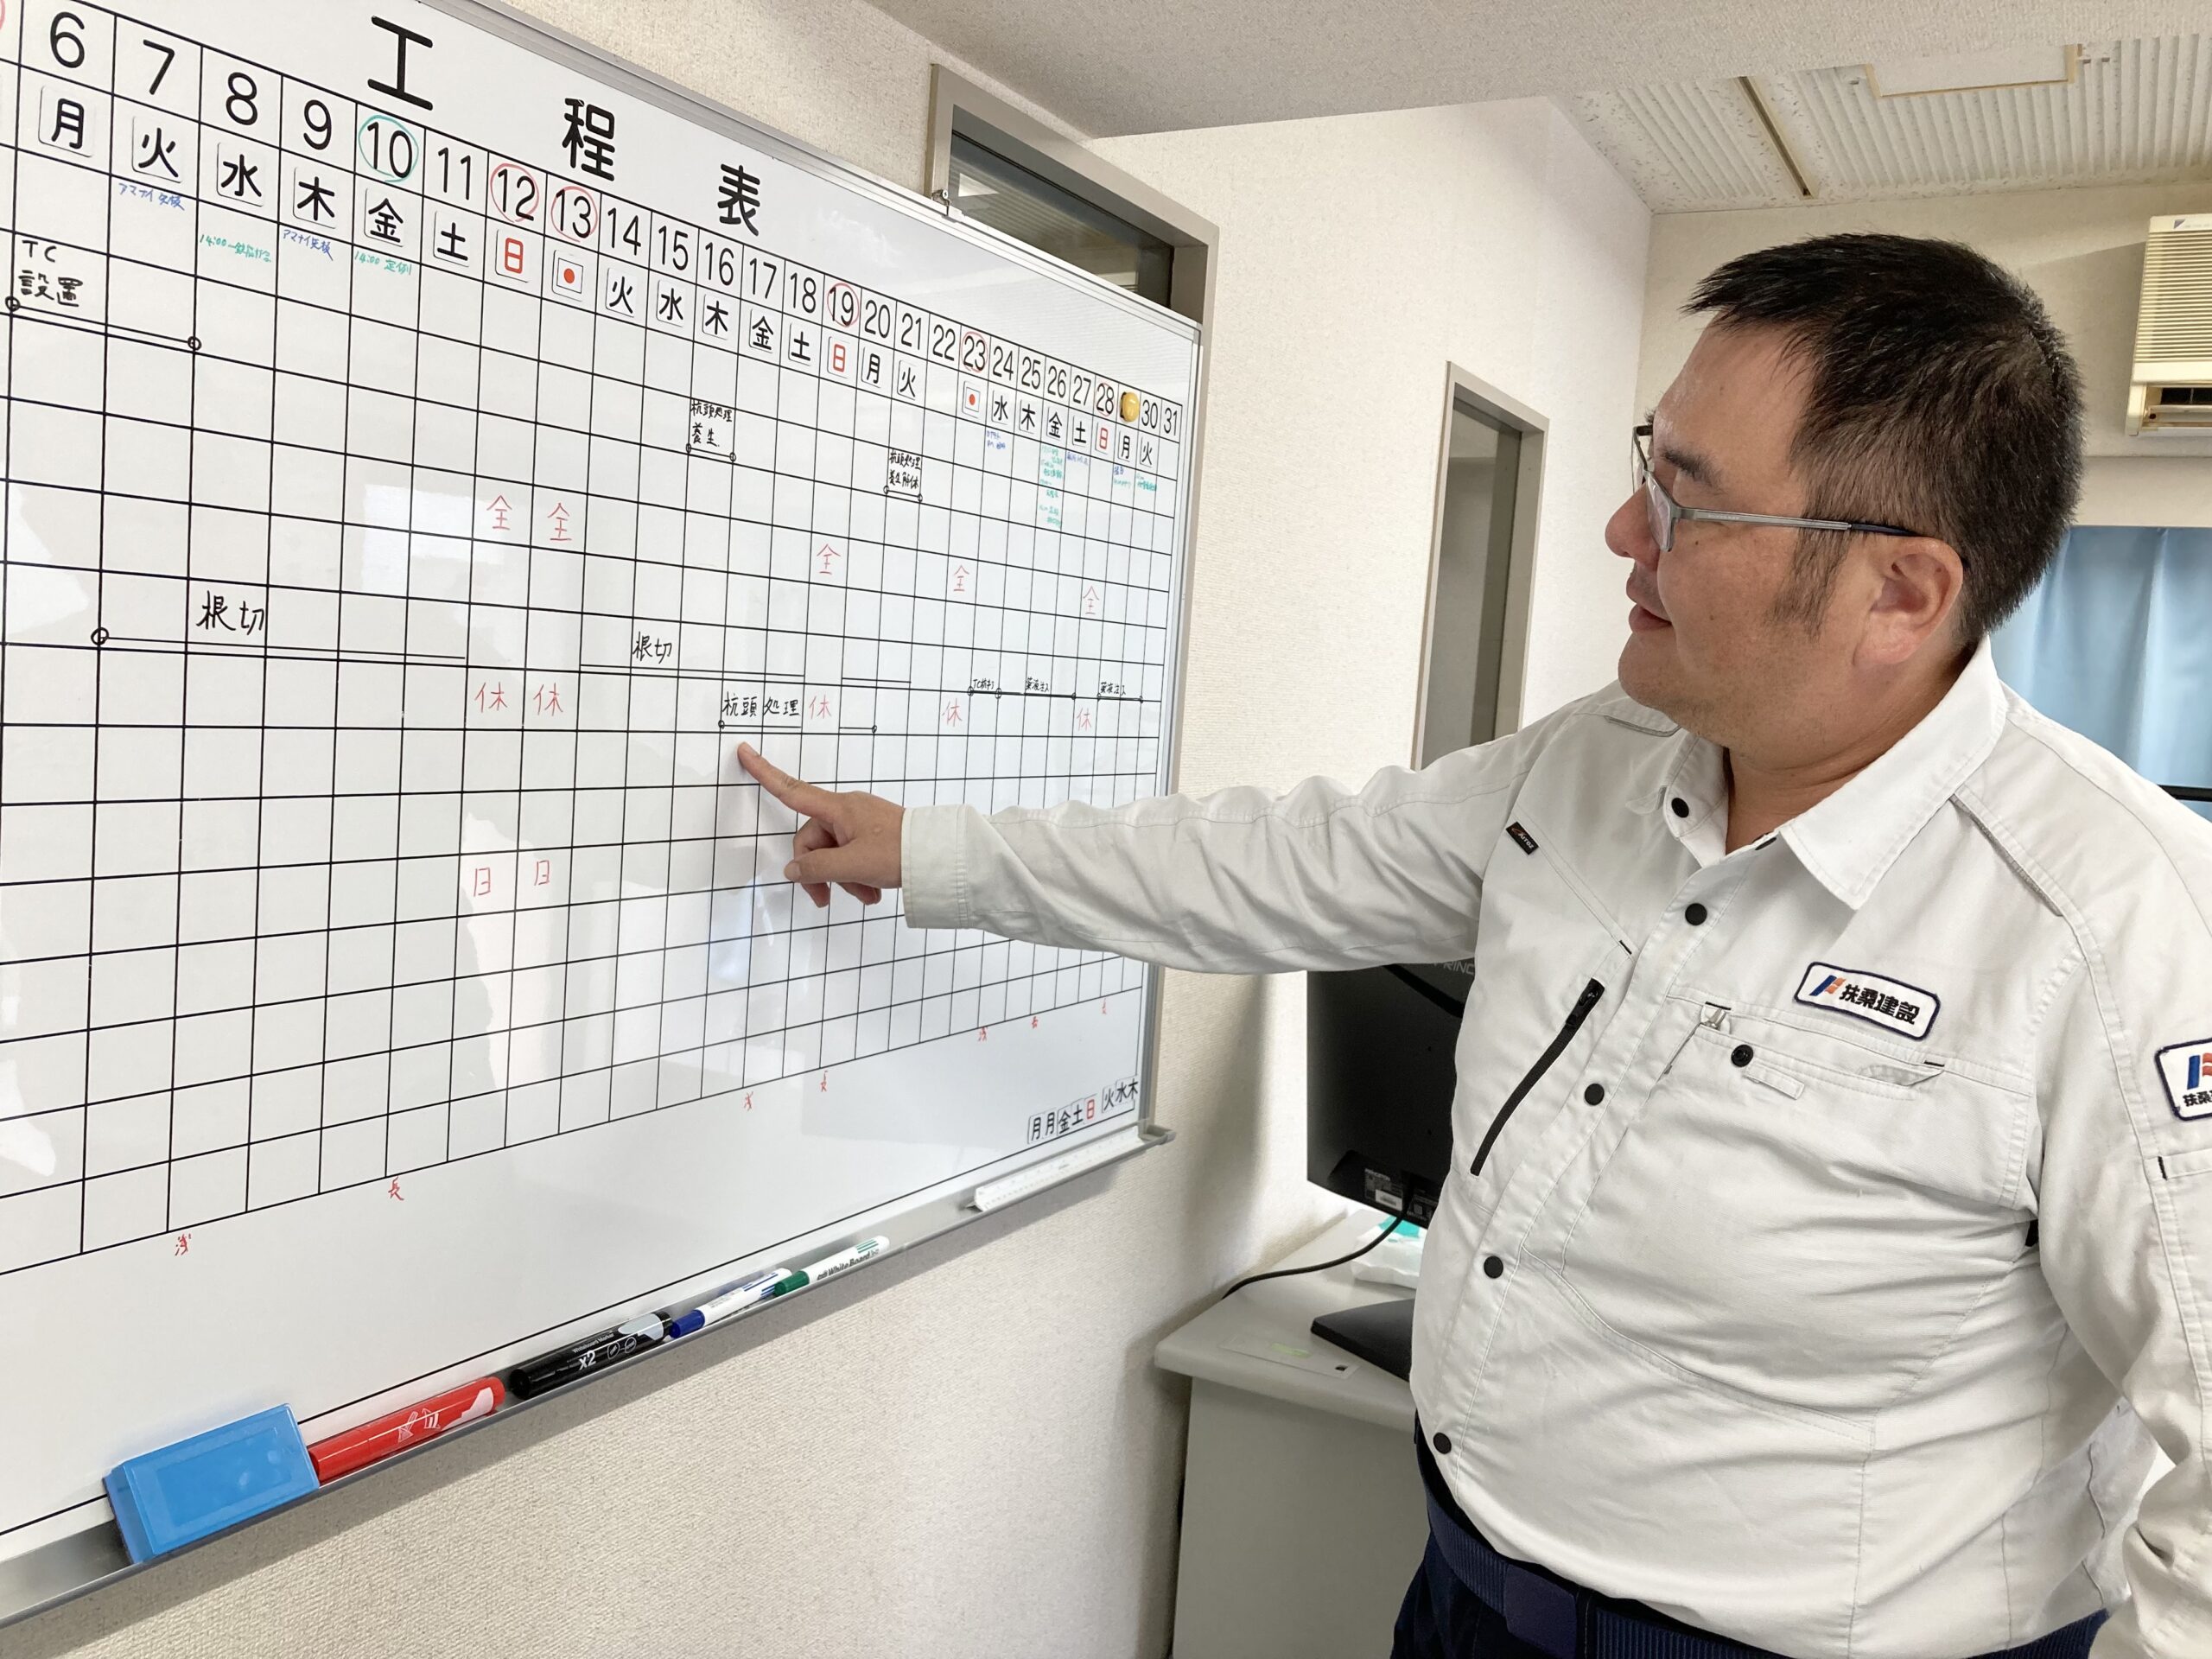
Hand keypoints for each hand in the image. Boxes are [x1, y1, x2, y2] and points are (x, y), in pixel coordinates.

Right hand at [736, 742, 904, 909]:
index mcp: (839, 808)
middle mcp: (847, 811)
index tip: (744, 750)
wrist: (941, 858)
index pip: (792, 790)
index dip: (765, 773)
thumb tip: (793, 870)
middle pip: (813, 841)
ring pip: (834, 854)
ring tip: (866, 897)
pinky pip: (853, 856)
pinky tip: (873, 892)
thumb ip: (817, 869)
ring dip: (843, 879)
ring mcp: (862, 824)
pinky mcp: (875, 837)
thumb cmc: (901, 853)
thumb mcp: (853, 865)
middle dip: (820, 873)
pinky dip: (857, 876)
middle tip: (827, 900)